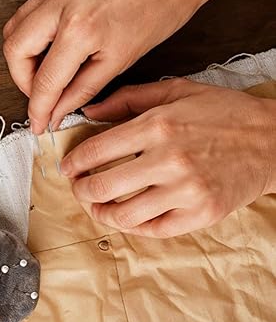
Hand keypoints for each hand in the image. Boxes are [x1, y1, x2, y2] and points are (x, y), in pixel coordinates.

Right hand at [3, 0, 211, 134]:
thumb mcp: (121, 61)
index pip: (44, 80)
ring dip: (22, 56)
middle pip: (13, 50)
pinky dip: (32, 34)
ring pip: (14, 28)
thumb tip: (58, 111)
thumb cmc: (159, 11)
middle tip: (41, 94)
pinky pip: (29, 10)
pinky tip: (52, 46)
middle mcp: (60, 3)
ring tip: (46, 71)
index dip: (37, 108)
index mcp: (80, 29)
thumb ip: (82, 90)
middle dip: (21, 80)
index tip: (37, 123)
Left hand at [61, 79, 275, 237]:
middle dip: (80, 190)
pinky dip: (132, 226)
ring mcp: (186, 191)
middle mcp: (169, 160)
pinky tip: (125, 215)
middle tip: (77, 188)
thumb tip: (90, 111)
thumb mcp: (175, 91)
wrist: (272, 141)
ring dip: (100, 212)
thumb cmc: (222, 113)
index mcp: (158, 126)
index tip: (67, 167)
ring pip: (124, 215)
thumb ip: (128, 98)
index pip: (96, 150)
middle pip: (103, 187)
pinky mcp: (201, 215)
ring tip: (96, 205)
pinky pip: (153, 230)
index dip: (73, 162)